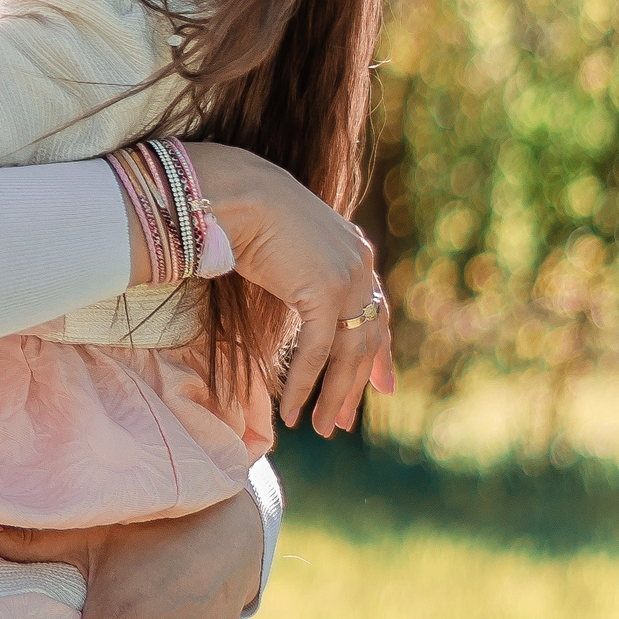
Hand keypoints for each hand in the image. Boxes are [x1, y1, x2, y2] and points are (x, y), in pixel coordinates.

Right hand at [184, 142, 394, 433]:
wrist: (235, 191)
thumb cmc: (243, 209)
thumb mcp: (282, 241)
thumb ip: (297, 265)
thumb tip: (283, 282)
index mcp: (354, 250)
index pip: (377, 310)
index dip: (380, 352)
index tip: (382, 386)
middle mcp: (360, 265)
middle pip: (368, 338)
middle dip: (356, 384)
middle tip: (343, 420)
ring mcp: (347, 279)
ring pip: (348, 353)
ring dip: (334, 395)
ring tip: (320, 427)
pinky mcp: (324, 293)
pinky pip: (319, 352)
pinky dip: (305, 384)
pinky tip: (293, 410)